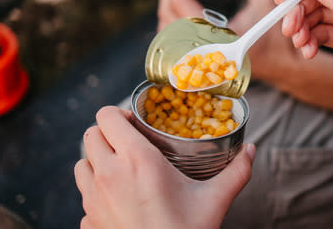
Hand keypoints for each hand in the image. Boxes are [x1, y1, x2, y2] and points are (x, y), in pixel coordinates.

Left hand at [75, 106, 254, 228]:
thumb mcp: (214, 200)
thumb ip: (235, 172)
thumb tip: (250, 150)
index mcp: (136, 160)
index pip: (107, 115)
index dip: (119, 114)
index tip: (137, 124)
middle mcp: (108, 175)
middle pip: (91, 135)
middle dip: (108, 134)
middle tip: (130, 144)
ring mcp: (93, 200)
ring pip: (81, 165)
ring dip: (97, 162)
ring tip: (120, 170)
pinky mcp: (88, 221)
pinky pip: (84, 197)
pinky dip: (96, 194)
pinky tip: (118, 202)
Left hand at [157, 0, 303, 81]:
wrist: (285, 64)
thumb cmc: (278, 33)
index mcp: (220, 38)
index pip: (182, 5)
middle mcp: (205, 52)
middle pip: (167, 16)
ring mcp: (200, 60)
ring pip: (166, 30)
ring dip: (168, 3)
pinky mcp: (200, 61)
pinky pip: (174, 40)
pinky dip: (173, 18)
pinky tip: (184, 3)